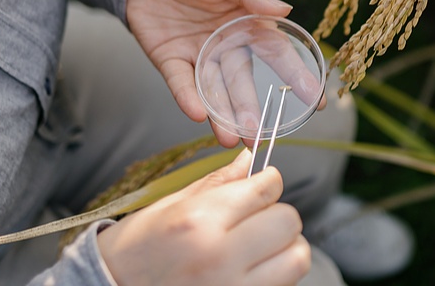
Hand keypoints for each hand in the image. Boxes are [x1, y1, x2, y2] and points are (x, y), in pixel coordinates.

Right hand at [97, 149, 310, 285]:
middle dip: (278, 214)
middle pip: (288, 222)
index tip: (262, 185)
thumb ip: (217, 184)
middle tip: (258, 218)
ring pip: (297, 258)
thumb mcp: (170, 205)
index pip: (266, 189)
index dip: (268, 182)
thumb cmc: (137, 250)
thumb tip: (250, 160)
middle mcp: (221, 256)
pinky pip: (284, 285)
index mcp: (200, 221)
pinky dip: (277, 274)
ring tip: (260, 247)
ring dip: (286, 248)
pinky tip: (251, 269)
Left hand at [127, 0, 318, 146]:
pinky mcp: (170, 60)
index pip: (276, 53)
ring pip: (213, 90)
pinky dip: (187, 98)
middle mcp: (225, 45)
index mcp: (246, 23)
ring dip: (221, 115)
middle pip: (241, 82)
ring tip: (230, 140)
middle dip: (250, 110)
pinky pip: (179, 82)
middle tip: (260, 137)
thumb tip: (284, 8)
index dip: (296, 76)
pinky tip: (197, 115)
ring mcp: (197, 55)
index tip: (315, 101)